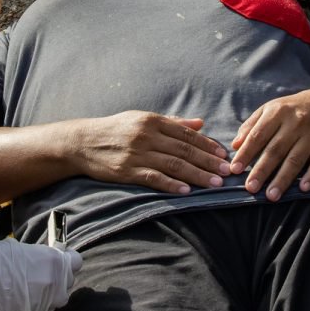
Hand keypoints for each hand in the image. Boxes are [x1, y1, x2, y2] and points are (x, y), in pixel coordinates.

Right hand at [0, 238, 82, 310]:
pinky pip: (45, 310)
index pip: (76, 261)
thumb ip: (39, 256)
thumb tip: (42, 260)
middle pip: (68, 281)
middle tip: (45, 274)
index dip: (68, 260)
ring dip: (52, 293)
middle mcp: (55, 282)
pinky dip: (40, 305)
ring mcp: (46, 301)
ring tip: (35, 287)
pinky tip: (27, 298)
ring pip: (59, 299)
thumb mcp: (20, 249)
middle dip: (60, 277)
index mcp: (54, 260)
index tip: (61, 260)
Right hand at [76, 112, 231, 194]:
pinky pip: (154, 178)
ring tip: (215, 184)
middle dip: (208, 161)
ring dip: (197, 175)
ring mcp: (137, 154)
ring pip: (174, 165)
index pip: (186, 133)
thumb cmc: (116, 129)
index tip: (224, 154)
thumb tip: (201, 123)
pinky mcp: (127, 171)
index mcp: (152, 121)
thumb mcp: (142, 119)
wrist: (83, 142)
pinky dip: (171, 185)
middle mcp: (147, 135)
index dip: (207, 144)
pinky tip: (186, 191)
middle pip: (184, 150)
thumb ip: (173, 122)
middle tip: (227, 171)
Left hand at [229, 92, 309, 201]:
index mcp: (277, 112)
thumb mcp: (267, 110)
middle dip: (262, 170)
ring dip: (283, 179)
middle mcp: (295, 123)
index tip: (235, 169)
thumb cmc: (288, 110)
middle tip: (250, 188)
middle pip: (276, 150)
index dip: (246, 153)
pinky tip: (303, 189)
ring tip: (271, 196)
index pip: (258, 135)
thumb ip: (249, 126)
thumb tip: (235, 146)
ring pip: (296, 159)